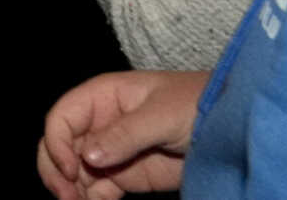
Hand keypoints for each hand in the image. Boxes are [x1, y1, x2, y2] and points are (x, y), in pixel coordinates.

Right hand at [36, 69, 204, 199]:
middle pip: (61, 146)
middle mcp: (100, 123)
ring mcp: (111, 152)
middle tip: (66, 197)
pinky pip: (96, 189)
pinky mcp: (125, 176)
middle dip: (56, 171)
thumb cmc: (196, 105)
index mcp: (102, 96)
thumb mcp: (161, 115)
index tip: (72, 169)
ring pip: (74, 172)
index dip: (57, 143)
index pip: (62, 117)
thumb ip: (125, 133)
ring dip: (71, 191)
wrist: (230, 128)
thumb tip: (89, 158)